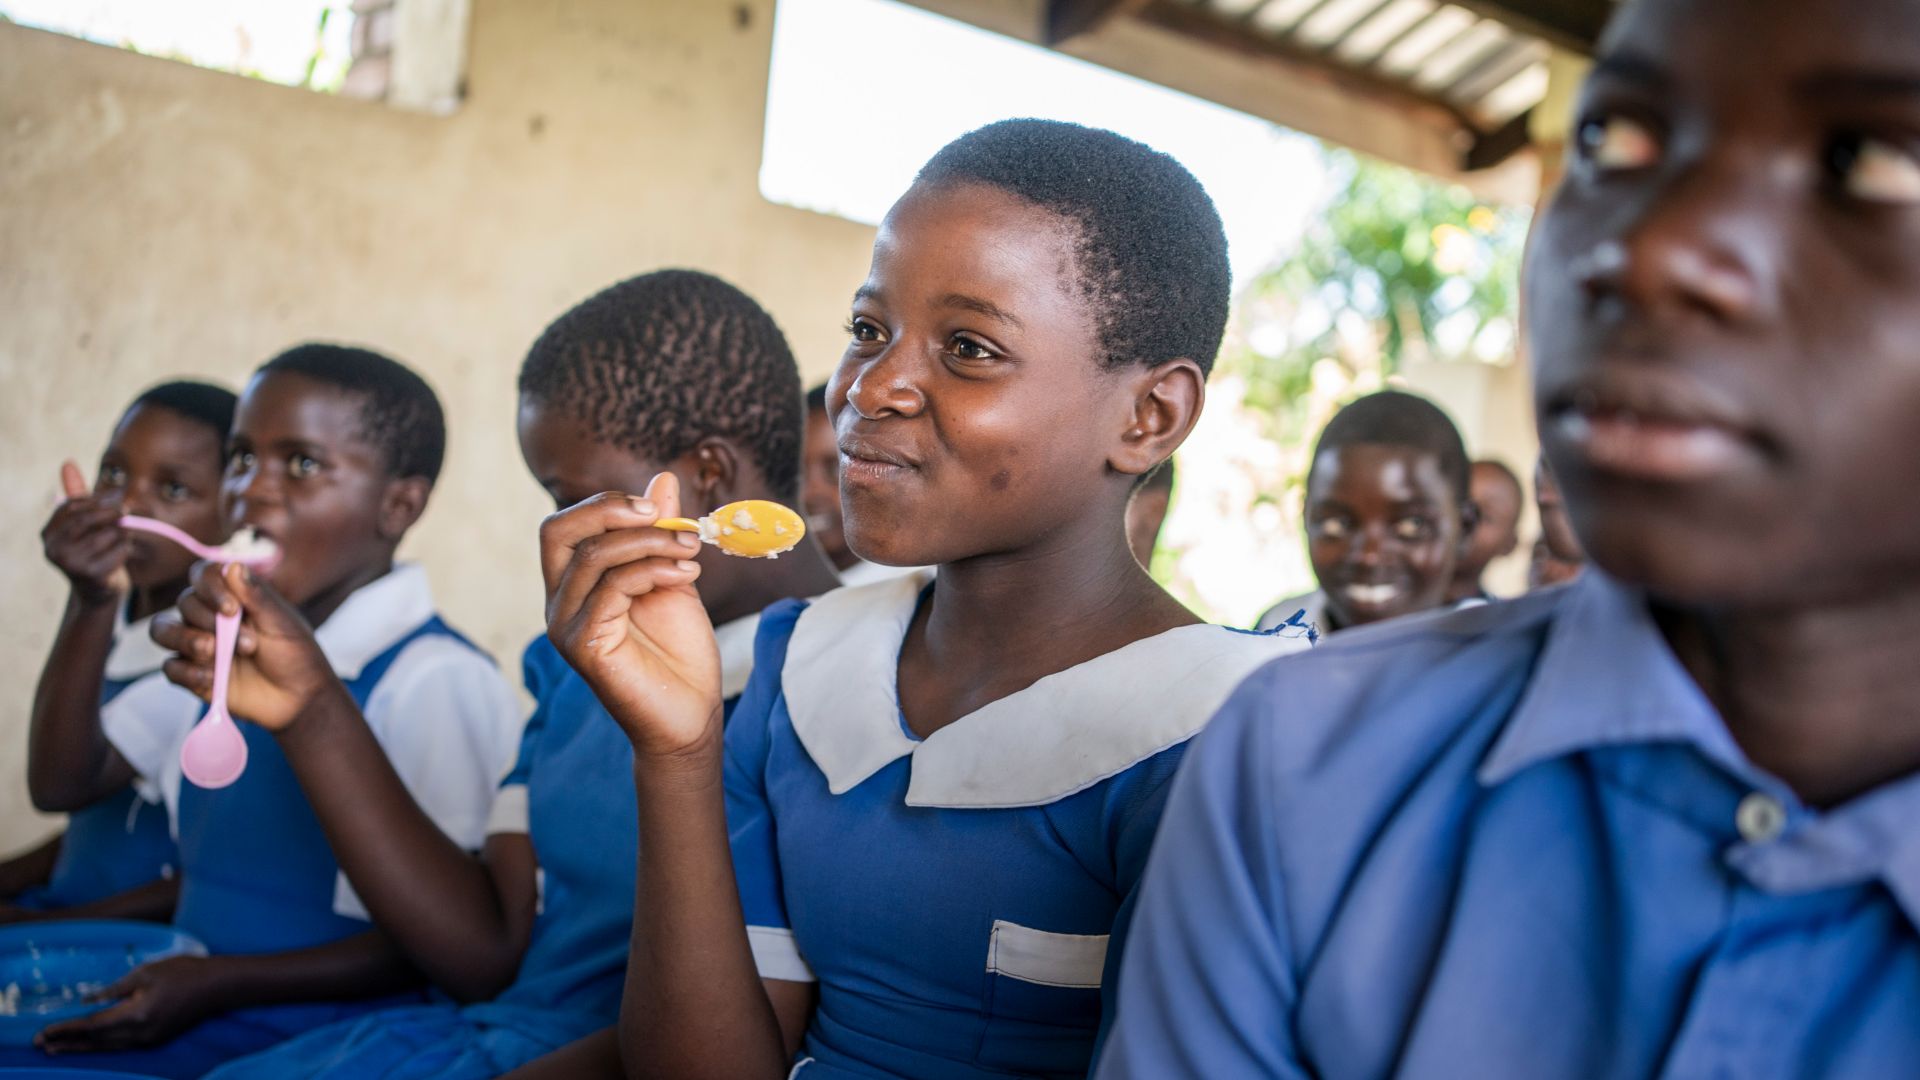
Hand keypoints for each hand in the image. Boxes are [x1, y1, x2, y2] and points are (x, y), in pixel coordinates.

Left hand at [35, 954, 224, 1053]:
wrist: (219, 986)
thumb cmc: (185, 972)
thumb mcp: (146, 972)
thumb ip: (114, 989)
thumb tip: (88, 1001)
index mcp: (137, 1014)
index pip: (93, 1025)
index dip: (66, 1029)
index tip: (45, 1032)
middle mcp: (141, 1033)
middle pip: (96, 1042)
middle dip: (67, 1043)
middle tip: (41, 1045)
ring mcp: (150, 1039)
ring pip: (107, 1047)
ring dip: (81, 1047)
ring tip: (58, 1048)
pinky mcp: (156, 1039)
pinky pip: (121, 1045)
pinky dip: (101, 1045)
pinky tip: (89, 1043)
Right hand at [41, 461, 129, 604]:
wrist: (100, 589)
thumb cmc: (93, 549)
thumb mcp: (85, 522)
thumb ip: (78, 496)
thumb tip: (67, 463)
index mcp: (48, 533)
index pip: (72, 506)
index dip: (96, 499)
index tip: (114, 498)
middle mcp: (53, 549)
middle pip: (86, 519)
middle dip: (111, 511)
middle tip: (128, 509)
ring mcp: (70, 564)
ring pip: (104, 534)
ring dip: (122, 529)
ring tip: (127, 531)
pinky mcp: (91, 575)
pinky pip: (117, 551)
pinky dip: (126, 546)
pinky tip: (125, 549)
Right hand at [154, 561, 343, 730]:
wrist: (298, 697)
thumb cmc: (294, 653)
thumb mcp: (281, 623)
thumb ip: (256, 596)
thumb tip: (232, 566)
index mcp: (232, 597)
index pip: (202, 575)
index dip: (209, 586)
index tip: (231, 608)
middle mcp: (209, 616)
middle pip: (185, 603)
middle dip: (210, 621)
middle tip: (248, 644)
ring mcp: (197, 645)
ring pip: (163, 630)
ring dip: (186, 639)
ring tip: (213, 651)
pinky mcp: (191, 674)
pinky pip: (170, 667)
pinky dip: (187, 671)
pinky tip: (213, 677)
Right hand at [541, 473, 722, 756]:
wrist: (690, 715)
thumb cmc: (678, 652)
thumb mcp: (672, 576)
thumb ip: (661, 532)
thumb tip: (661, 479)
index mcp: (574, 585)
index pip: (563, 526)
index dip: (604, 504)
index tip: (656, 505)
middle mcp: (559, 604)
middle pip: (558, 532)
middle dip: (610, 510)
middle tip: (662, 515)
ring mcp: (566, 627)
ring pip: (593, 557)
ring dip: (651, 543)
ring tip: (692, 551)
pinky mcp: (584, 647)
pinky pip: (610, 590)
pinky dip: (652, 571)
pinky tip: (685, 574)